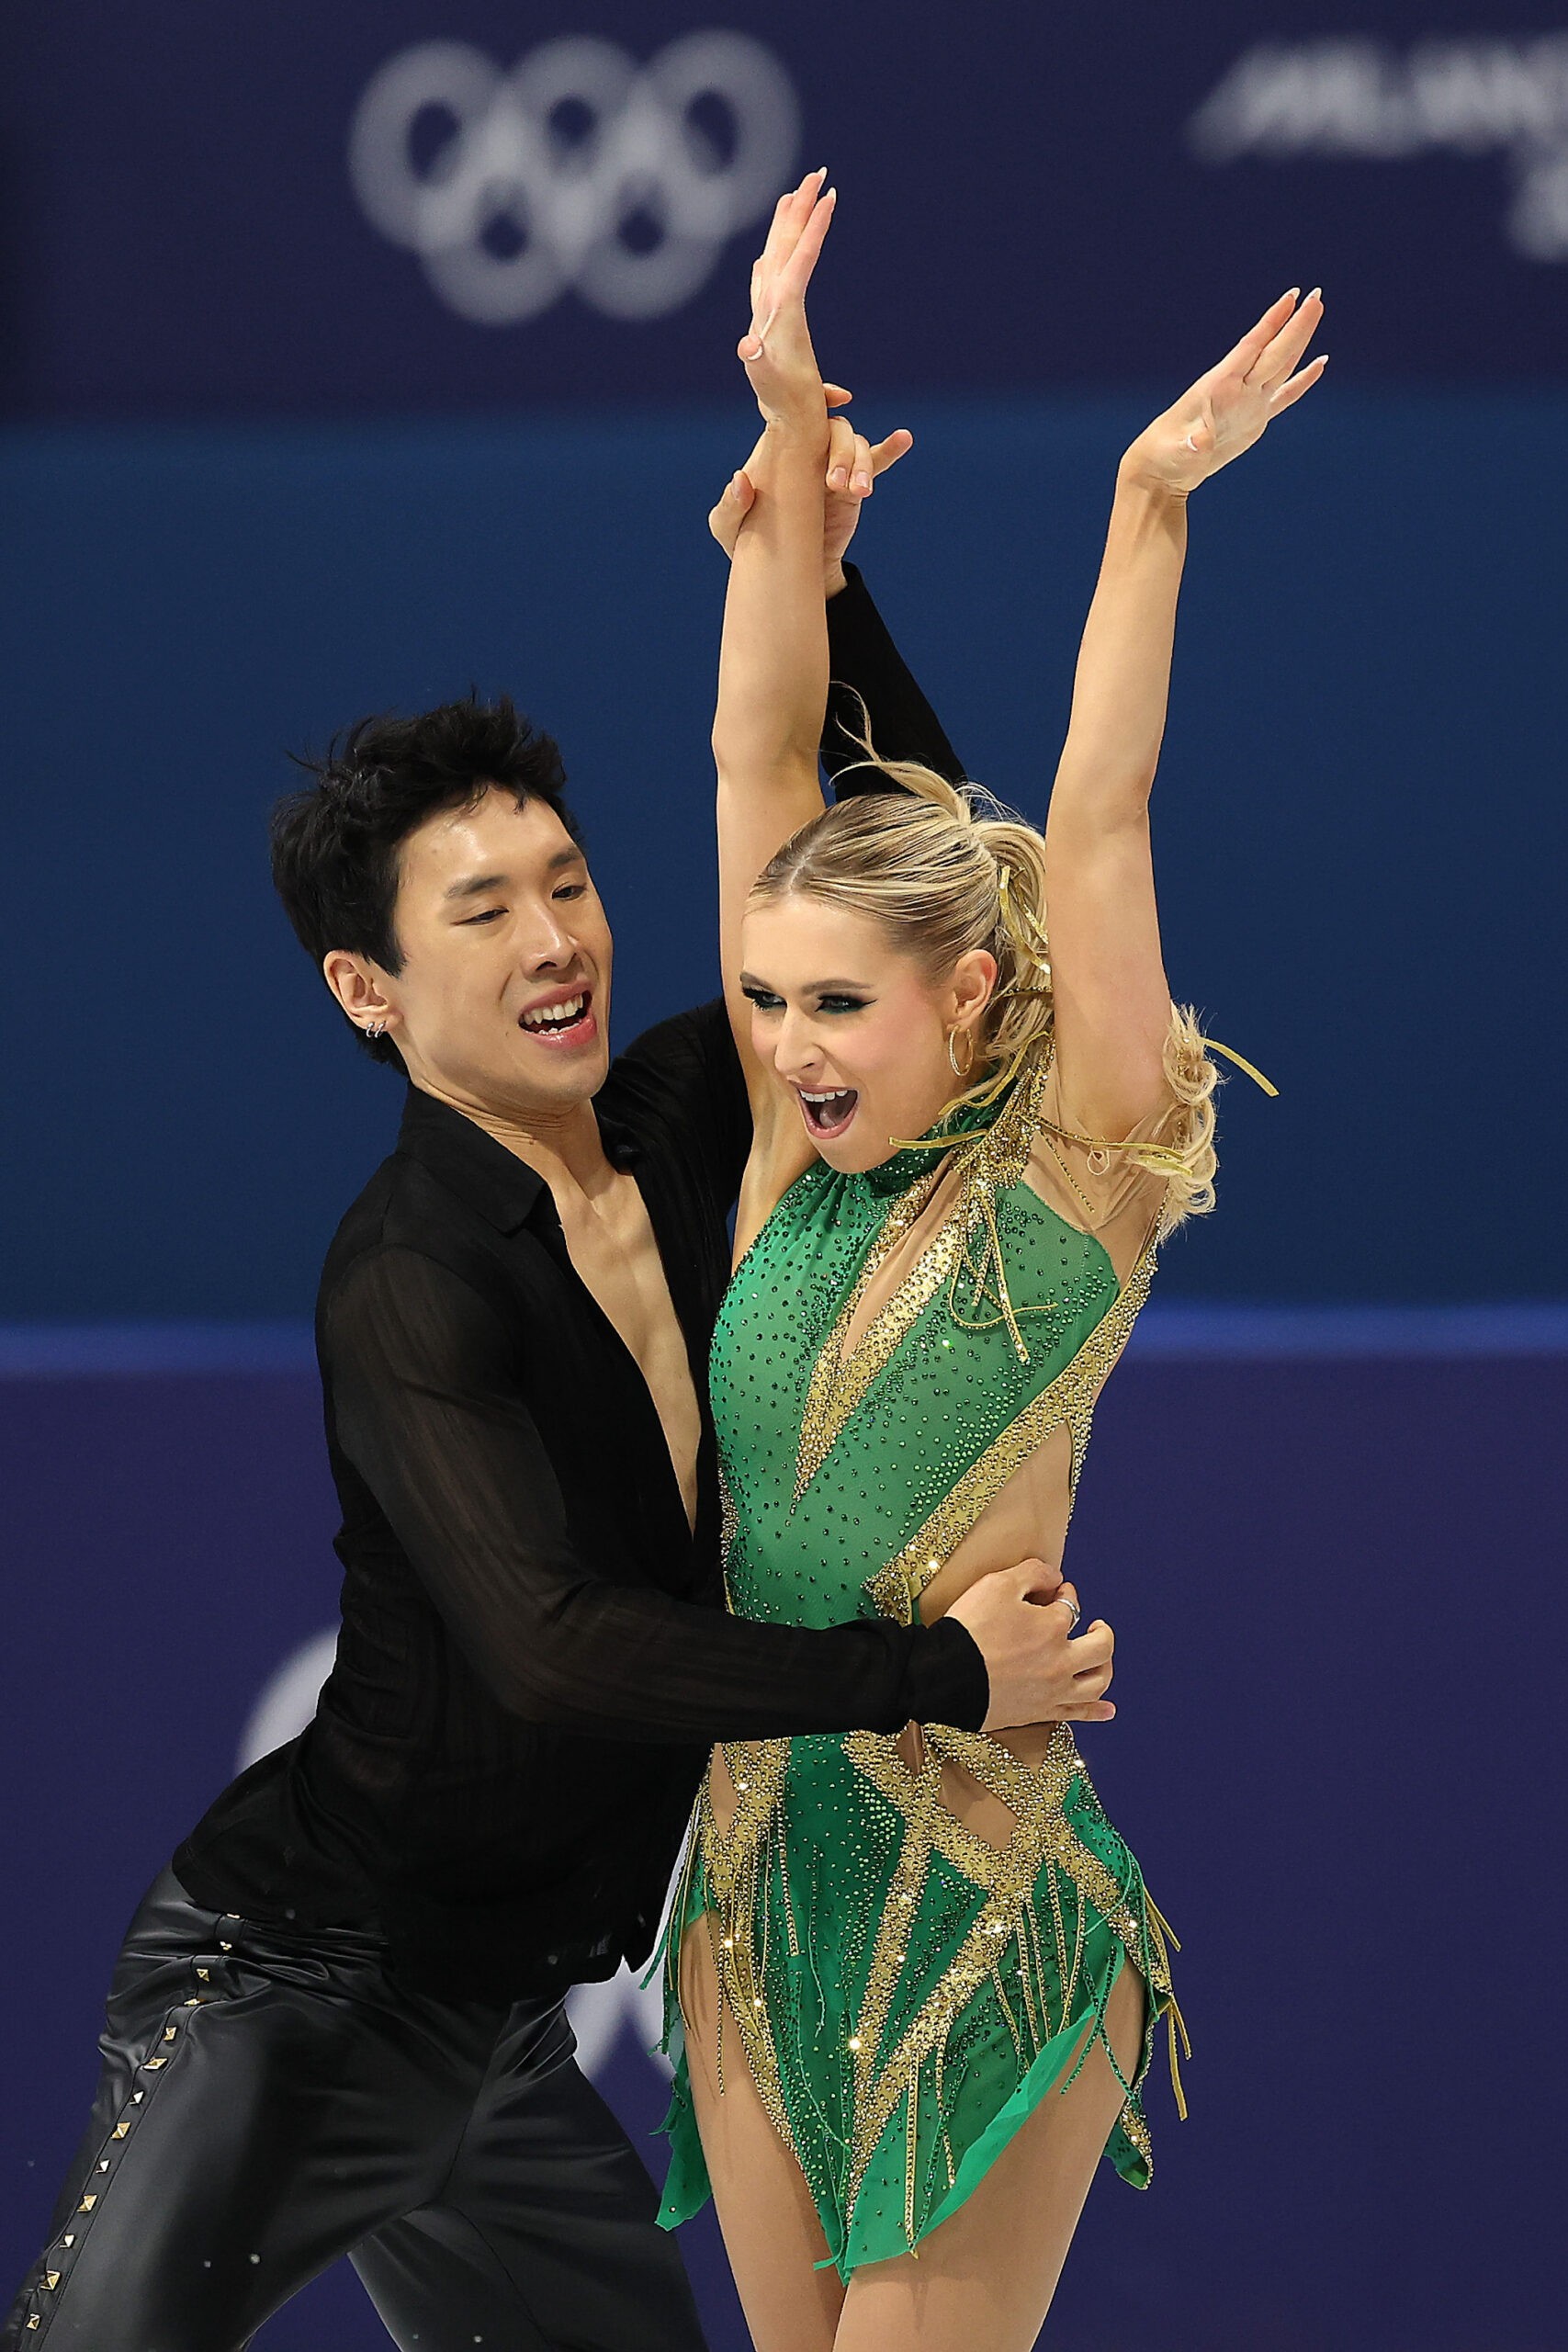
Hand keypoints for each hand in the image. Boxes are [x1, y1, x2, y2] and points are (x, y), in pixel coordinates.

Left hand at [710, 396, 914, 592]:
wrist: (782, 573)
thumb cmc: (749, 544)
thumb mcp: (728, 530)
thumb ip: (729, 507)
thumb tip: (742, 480)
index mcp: (780, 447)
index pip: (801, 410)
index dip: (819, 397)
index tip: (838, 398)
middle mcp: (809, 449)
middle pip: (835, 428)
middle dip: (841, 449)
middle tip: (834, 483)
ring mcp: (833, 466)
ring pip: (856, 447)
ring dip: (859, 464)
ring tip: (857, 491)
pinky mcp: (852, 488)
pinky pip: (874, 464)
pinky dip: (889, 450)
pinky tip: (904, 438)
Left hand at [738, 169, 836, 433]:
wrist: (784, 424)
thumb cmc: (790, 408)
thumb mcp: (777, 386)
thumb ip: (759, 363)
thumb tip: (746, 344)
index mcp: (778, 313)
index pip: (795, 261)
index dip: (813, 229)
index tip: (829, 197)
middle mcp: (769, 305)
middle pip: (784, 245)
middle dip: (800, 208)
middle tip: (818, 173)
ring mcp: (769, 310)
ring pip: (778, 253)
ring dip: (790, 220)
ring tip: (801, 190)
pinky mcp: (772, 319)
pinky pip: (774, 272)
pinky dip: (780, 249)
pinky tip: (775, 246)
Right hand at [945, 1561, 1115, 1730]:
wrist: (944, 1675)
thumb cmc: (968, 1629)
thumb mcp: (996, 1584)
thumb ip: (1032, 1573)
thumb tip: (1056, 1578)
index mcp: (1053, 1627)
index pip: (1071, 1606)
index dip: (1065, 1594)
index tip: (1055, 1592)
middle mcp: (1061, 1661)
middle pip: (1100, 1647)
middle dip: (1101, 1631)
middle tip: (1095, 1625)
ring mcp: (1053, 1691)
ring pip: (1097, 1682)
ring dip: (1105, 1668)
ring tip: (1101, 1660)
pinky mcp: (1039, 1712)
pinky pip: (1077, 1714)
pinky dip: (1096, 1711)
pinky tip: (1107, 1709)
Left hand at [1120, 287, 1327, 497]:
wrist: (1164, 469)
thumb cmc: (1165, 456)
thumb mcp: (1179, 452)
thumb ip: (1193, 445)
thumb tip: (1200, 443)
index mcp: (1220, 387)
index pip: (1252, 347)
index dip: (1272, 323)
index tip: (1292, 297)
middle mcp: (1238, 389)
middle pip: (1274, 351)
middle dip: (1297, 324)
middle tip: (1317, 294)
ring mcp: (1249, 403)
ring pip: (1282, 365)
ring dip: (1300, 340)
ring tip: (1316, 312)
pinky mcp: (1255, 420)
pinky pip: (1285, 396)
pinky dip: (1303, 381)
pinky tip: (1319, 364)